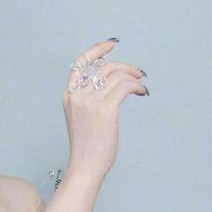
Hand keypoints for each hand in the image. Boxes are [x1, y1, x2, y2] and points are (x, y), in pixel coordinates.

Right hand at [62, 38, 147, 178]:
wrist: (86, 166)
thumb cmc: (87, 146)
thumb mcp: (81, 117)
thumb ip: (89, 98)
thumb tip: (111, 81)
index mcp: (69, 95)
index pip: (81, 62)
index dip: (97, 49)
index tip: (112, 45)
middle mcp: (78, 95)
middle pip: (104, 66)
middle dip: (124, 66)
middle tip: (137, 73)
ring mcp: (90, 102)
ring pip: (116, 75)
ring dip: (133, 76)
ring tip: (140, 85)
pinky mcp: (105, 110)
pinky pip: (125, 86)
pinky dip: (137, 86)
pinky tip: (142, 93)